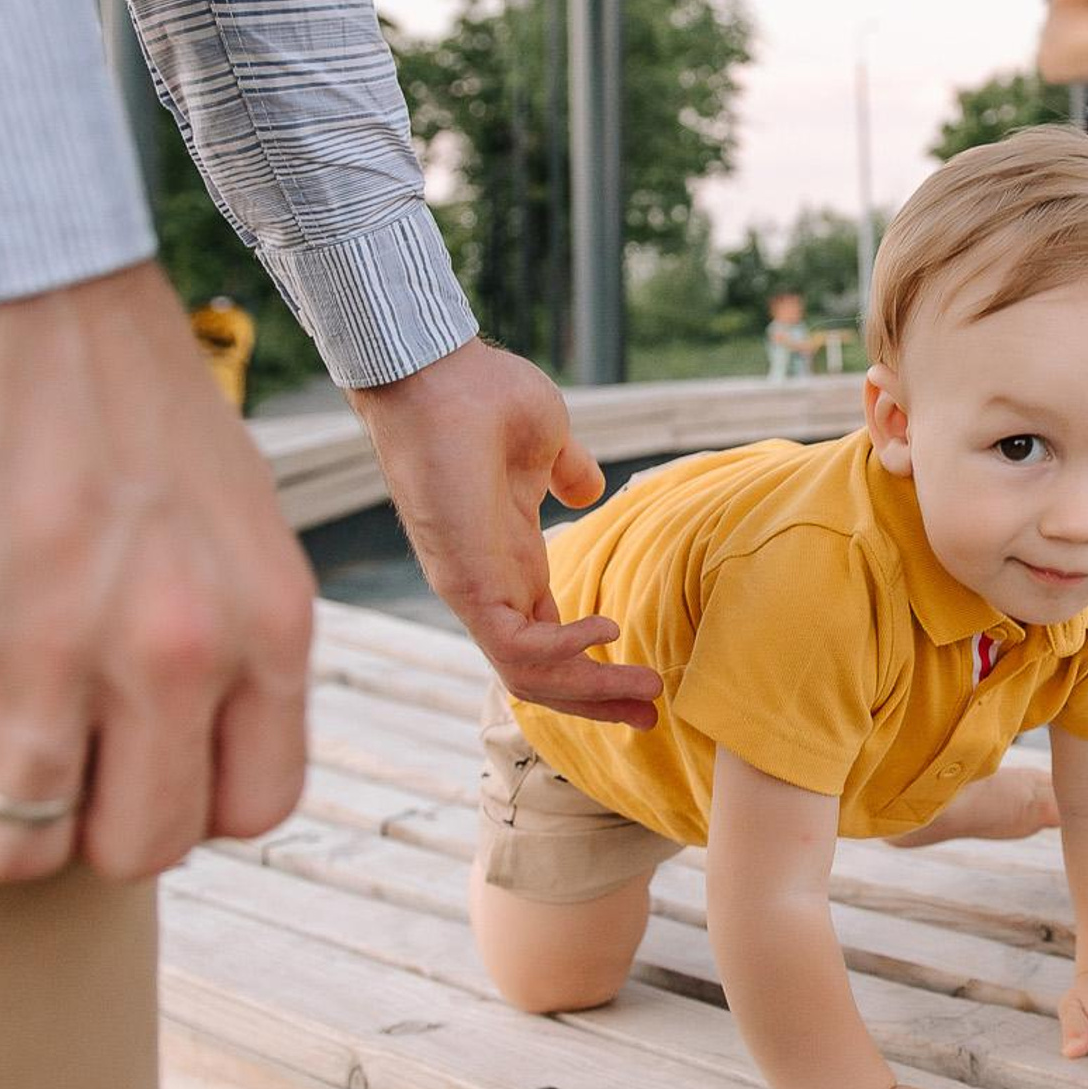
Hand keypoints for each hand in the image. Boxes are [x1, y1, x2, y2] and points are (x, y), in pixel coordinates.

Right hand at [0, 263, 313, 885]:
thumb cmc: (130, 401)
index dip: (188, 801)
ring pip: (15, 844)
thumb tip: (193, 747)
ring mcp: (47, 656)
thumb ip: (235, 641)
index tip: (143, 767)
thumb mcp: (239, 522)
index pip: (253, 807)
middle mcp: (173, 654)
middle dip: (86, 823)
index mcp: (268, 624)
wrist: (21, 291)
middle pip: (136, 849)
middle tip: (48, 759)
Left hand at [348, 340, 661, 726]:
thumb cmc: (482, 395)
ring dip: (592, 691)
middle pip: (541, 672)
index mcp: (508, 557)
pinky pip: (516, 646)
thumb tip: (587, 487)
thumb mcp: (545, 441)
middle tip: (650, 717)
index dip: (595, 666)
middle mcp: (489, 584)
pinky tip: (607, 631)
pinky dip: (566, 652)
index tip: (646, 681)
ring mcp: (473, 588)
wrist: (437, 372)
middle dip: (598, 700)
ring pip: (530, 674)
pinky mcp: (465, 582)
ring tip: (647, 690)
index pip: (548, 636)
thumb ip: (568, 470)